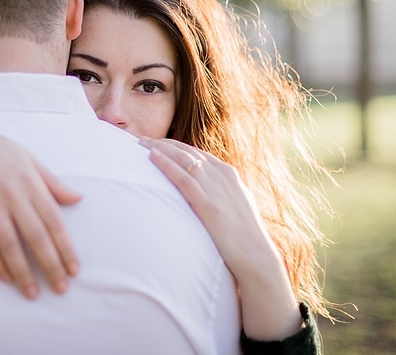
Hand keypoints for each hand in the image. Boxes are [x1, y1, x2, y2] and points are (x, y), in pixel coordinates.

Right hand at [0, 107, 81, 299]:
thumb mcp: (27, 158)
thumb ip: (52, 182)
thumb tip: (78, 198)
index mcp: (30, 182)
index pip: (54, 221)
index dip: (65, 248)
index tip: (74, 269)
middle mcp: (12, 194)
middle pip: (36, 237)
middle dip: (50, 266)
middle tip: (61, 289)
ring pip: (10, 246)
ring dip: (23, 272)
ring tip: (33, 293)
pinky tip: (6, 277)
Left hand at [139, 137, 269, 270]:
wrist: (255, 255)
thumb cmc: (243, 235)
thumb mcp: (234, 204)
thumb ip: (220, 193)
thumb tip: (206, 191)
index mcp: (228, 174)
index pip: (196, 153)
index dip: (175, 146)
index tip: (157, 143)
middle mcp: (222, 175)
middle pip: (187, 151)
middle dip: (163, 143)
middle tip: (142, 139)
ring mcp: (215, 188)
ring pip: (183, 159)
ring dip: (160, 148)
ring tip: (141, 143)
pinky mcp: (208, 203)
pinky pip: (183, 178)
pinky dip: (166, 164)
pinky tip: (152, 157)